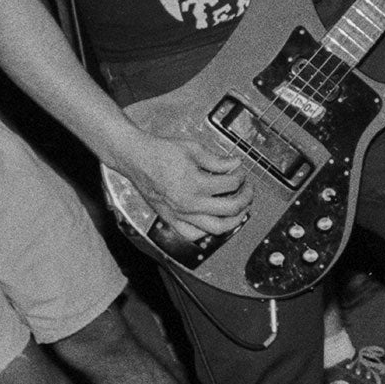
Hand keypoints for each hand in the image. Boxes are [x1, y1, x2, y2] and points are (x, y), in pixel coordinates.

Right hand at [118, 123, 247, 240]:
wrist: (136, 158)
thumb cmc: (160, 152)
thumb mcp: (193, 149)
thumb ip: (218, 161)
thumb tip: (236, 165)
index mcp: (195, 184)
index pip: (231, 185)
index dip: (241, 176)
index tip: (240, 171)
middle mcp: (188, 204)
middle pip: (230, 209)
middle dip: (245, 199)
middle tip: (248, 190)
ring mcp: (179, 215)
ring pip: (216, 228)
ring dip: (234, 220)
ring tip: (239, 209)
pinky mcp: (170, 219)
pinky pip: (193, 234)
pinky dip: (208, 231)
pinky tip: (214, 220)